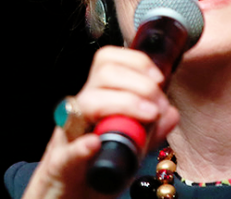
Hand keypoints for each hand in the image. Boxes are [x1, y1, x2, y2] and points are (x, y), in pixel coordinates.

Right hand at [22, 46, 178, 198]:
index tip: (159, 78)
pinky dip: (82, 145)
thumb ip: (150, 131)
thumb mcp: (129, 147)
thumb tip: (171, 113)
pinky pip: (67, 150)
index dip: (136, 62)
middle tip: (158, 106)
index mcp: (96, 99)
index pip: (109, 61)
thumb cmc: (95, 168)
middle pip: (103, 74)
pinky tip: (95, 143)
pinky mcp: (60, 165)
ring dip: (123, 103)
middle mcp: (81, 109)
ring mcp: (68, 135)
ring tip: (148, 116)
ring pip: (87, 102)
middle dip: (138, 83)